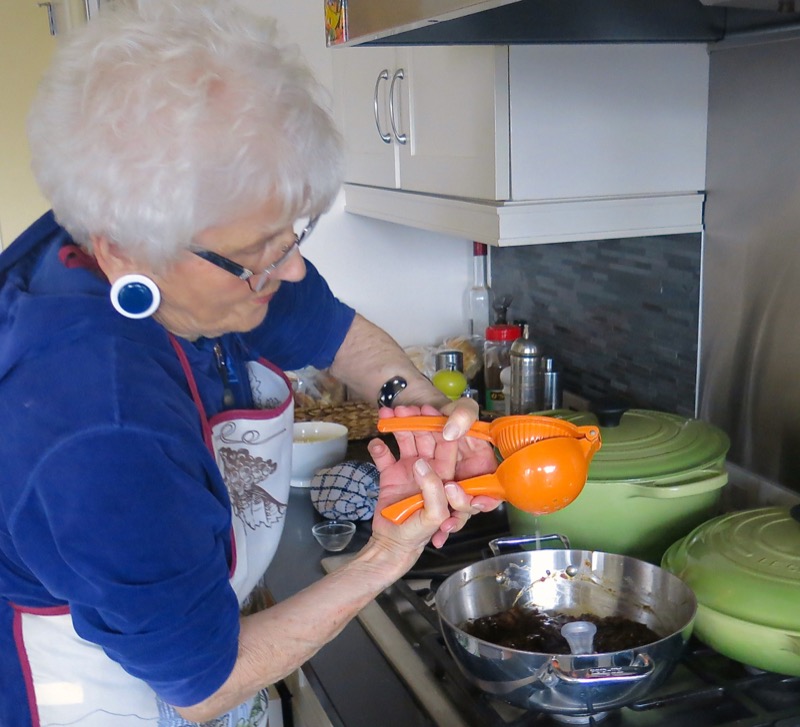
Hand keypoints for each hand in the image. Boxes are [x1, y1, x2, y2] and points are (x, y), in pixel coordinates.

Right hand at [370, 405, 499, 549]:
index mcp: (443, 474)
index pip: (446, 445)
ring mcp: (407, 469)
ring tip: (386, 414)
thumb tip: (421, 462)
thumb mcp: (433, 515)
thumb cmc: (418, 533)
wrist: (390, 545)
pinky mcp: (389, 473)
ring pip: (404, 440)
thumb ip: (433, 489)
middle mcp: (427, 467)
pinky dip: (379, 447)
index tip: (431, 410)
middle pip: (423, 437)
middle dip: (415, 420)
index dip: (440, 426)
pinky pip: (384, 455)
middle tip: (404, 406)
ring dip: (396, 426)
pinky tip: (376, 442)